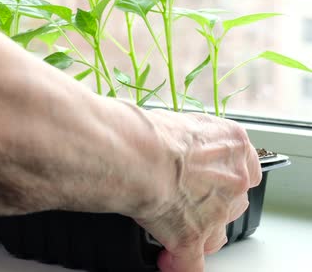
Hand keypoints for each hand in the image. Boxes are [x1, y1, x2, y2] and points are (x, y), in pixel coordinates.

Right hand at [136, 110, 261, 271]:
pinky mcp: (191, 237)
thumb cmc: (147, 131)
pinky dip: (178, 263)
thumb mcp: (177, 122)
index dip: (222, 177)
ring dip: (197, 233)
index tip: (206, 179)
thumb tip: (165, 145)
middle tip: (185, 200)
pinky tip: (168, 261)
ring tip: (171, 229)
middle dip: (211, 206)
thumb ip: (184, 140)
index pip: (242, 167)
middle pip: (232, 202)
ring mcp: (215, 211)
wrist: (137, 153)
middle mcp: (232, 178)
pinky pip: (190, 262)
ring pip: (215, 233)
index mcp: (231, 142)